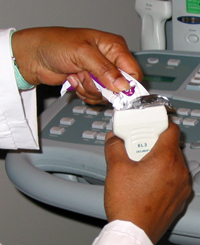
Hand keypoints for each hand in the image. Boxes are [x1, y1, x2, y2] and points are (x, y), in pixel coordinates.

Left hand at [12, 27, 142, 103]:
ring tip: (78, 75)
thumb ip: (105, 69)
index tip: (116, 92)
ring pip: (105, 95)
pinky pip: (94, 97)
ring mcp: (98, 74)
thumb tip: (123, 85)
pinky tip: (75, 80)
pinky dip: (83, 92)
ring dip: (89, 89)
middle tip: (88, 77)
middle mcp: (108, 61)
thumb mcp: (83, 53)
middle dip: (102, 87)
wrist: (36, 57)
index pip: (132, 71)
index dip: (128, 84)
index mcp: (113, 47)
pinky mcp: (89, 84)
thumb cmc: (55, 44)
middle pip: (119, 87)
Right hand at [104, 122, 190, 243]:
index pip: (171, 129)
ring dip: (158, 158)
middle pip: (170, 145)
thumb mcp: (115, 168)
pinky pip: (174, 176)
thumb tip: (113, 138)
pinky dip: (163, 172)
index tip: (149, 126)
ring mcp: (181, 186)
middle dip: (153, 142)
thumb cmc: (128, 205)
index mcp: (165, 160)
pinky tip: (146, 179)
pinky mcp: (179, 197)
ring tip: (140, 165)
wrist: (134, 232)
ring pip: (173, 161)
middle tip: (137, 147)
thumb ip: (114, 146)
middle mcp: (179, 171)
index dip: (159, 124)